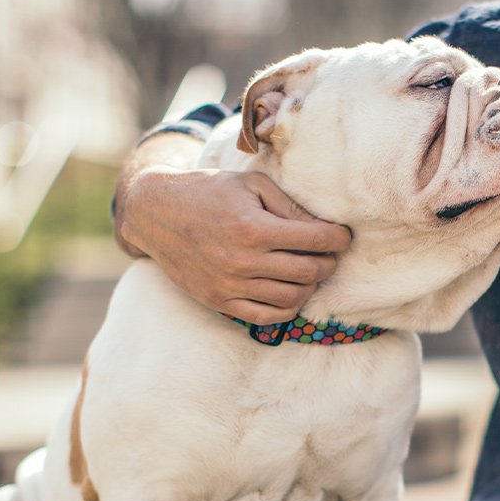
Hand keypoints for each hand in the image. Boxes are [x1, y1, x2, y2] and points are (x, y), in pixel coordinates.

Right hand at [117, 165, 351, 323]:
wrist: (156, 214)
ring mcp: (230, 285)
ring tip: (310, 271)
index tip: (343, 236)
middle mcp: (242, 261)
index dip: (338, 238)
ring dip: (310, 286)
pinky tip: (291, 291)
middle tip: (329, 254)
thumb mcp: (251, 184)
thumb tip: (324, 225)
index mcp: (253, 227)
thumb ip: (289, 205)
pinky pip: (266, 316)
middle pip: (309, 271)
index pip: (316, 239)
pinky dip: (287, 308)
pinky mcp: (219, 300)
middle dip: (329, 262)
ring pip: (292, 298)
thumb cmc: (208, 192)